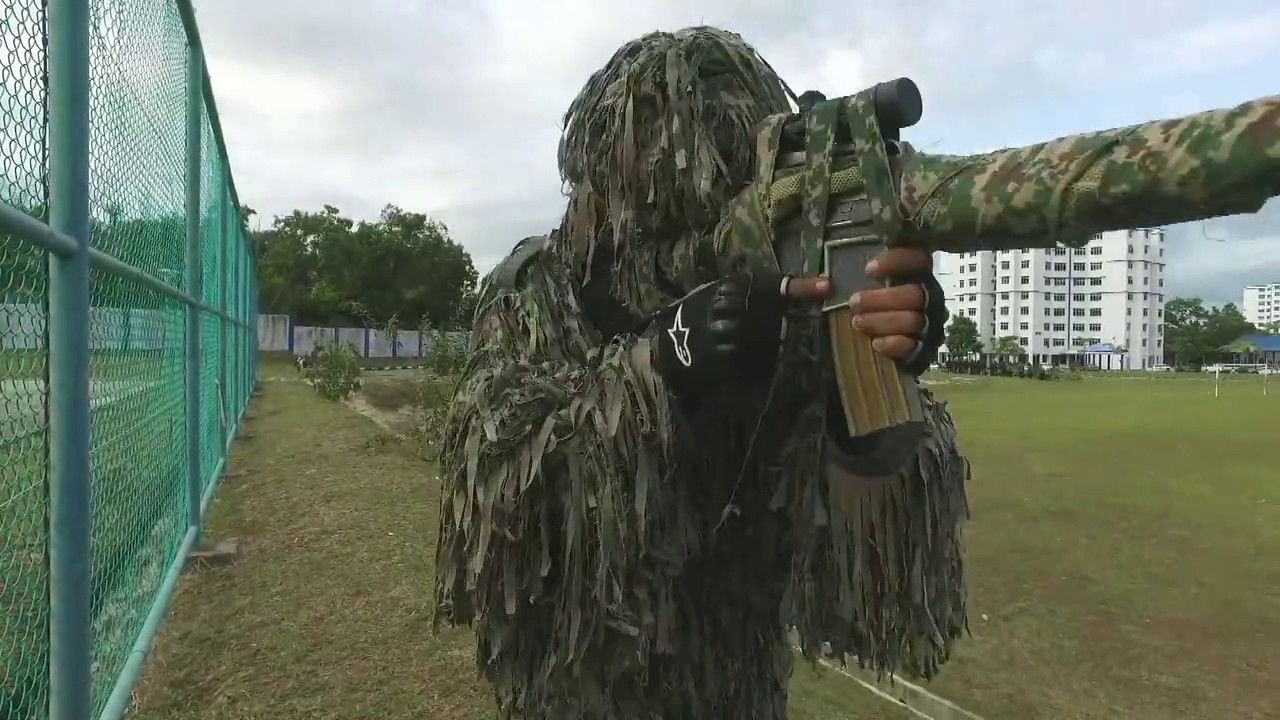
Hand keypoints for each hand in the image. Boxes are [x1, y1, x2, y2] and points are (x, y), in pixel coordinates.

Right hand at [653, 271, 829, 387]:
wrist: (669, 347)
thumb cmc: (698, 317)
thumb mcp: (720, 295)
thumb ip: (751, 295)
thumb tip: (792, 298)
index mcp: (729, 287)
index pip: (773, 285)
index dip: (802, 286)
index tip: (827, 285)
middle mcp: (728, 306)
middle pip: (777, 314)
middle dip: (790, 321)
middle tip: (800, 324)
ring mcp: (726, 332)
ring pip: (769, 337)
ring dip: (774, 342)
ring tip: (764, 344)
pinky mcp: (724, 356)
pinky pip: (755, 358)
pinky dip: (761, 359)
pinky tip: (753, 359)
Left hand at [846, 247, 947, 374]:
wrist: (860, 346)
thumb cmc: (858, 306)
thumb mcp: (845, 287)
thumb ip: (834, 280)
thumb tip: (825, 283)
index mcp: (912, 274)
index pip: (916, 259)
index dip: (897, 262)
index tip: (868, 270)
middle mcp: (924, 297)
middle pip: (914, 294)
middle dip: (882, 298)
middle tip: (854, 302)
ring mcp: (925, 323)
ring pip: (912, 320)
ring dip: (882, 321)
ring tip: (857, 322)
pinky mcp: (919, 348)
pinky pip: (913, 346)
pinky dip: (894, 344)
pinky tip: (876, 343)